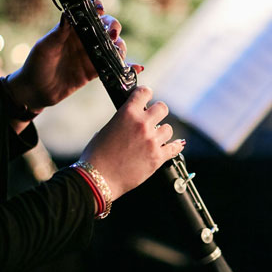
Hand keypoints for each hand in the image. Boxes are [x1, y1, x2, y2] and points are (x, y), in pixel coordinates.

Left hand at [5, 2, 127, 112]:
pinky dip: (127, 67)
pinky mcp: (95, 72)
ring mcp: (92, 56)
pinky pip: (114, 67)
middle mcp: (85, 40)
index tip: (101, 10)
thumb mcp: (45, 47)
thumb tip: (68, 14)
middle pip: (107, 29)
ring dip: (121, 47)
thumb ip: (59, 32)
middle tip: (112, 35)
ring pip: (114, 47)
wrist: (35, 92)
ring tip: (119, 53)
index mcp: (72, 29)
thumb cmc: (36, 65)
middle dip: (114, 28)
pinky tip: (137, 68)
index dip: (98, 10)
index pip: (89, 14)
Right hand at [79, 85, 184, 199]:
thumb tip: (131, 121)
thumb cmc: (97, 155)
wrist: (98, 178)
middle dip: (157, 112)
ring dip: (162, 132)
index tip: (147, 97)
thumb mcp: (106, 129)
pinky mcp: (157, 157)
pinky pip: (174, 148)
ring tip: (154, 138)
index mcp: (127, 113)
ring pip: (168, 128)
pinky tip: (174, 145)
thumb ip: (123, 121)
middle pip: (162, 108)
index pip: (144, 93)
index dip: (146, 94)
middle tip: (153, 119)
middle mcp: (142, 124)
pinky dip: (175, 147)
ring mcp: (152, 141)